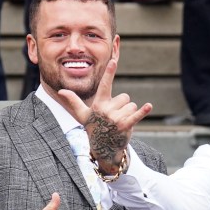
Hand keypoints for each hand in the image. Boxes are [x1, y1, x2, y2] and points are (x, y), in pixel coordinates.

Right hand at [55, 58, 151, 172]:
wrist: (104, 149)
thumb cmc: (94, 129)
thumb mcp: (83, 115)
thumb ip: (73, 102)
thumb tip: (60, 92)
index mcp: (98, 104)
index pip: (104, 84)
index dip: (109, 72)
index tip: (113, 60)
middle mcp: (106, 110)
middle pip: (125, 97)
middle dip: (123, 106)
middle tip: (116, 118)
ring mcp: (116, 118)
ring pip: (132, 105)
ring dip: (130, 113)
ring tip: (121, 123)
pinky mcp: (125, 126)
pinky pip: (136, 115)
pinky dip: (143, 111)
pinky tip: (149, 106)